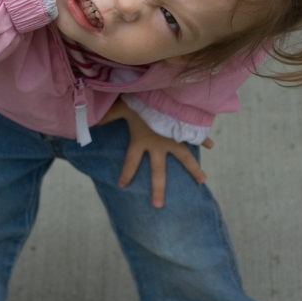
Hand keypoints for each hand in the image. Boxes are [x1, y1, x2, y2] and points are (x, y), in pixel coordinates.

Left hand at [98, 99, 214, 207]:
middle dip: (158, 189)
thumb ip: (108, 115)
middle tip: (158, 206)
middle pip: (158, 172)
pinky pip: (196, 135)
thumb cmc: (141, 101)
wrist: (165, 94)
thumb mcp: (121, 107)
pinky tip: (211, 145)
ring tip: (202, 182)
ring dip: (193, 169)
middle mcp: (159, 145)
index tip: (122, 185)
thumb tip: (90, 120)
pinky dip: (204, 138)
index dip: (126, 174)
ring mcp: (174, 138)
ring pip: (185, 158)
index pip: (131, 161)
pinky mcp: (186, 128)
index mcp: (142, 141)